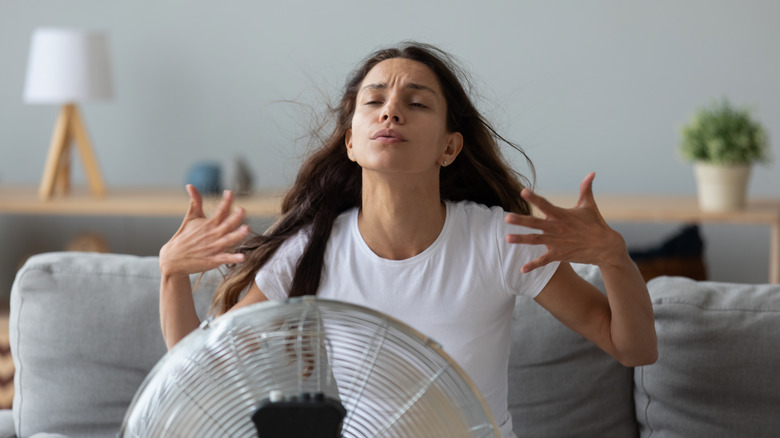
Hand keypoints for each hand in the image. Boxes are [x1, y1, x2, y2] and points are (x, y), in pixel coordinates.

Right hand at [159, 185, 249, 276]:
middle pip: (226, 224)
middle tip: (242, 210)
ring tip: (246, 229)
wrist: (173, 259)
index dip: (225, 201)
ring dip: (237, 235)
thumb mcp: (190, 218)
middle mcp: (212, 234)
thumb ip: (195, 202)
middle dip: (235, 217)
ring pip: (228, 240)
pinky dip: (233, 258)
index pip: (219, 210)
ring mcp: (212, 247)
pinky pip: (224, 259)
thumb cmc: (184, 237)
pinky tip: (242, 257)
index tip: (229, 192)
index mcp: (209, 223)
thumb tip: (190, 185)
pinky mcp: (212, 260)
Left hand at [505, 172, 626, 272]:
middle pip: (536, 223)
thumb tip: (592, 172)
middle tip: (507, 218)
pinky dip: (533, 265)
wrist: (606, 247)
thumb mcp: (589, 205)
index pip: (545, 204)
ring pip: (536, 240)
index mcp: (562, 215)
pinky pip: (544, 261)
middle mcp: (558, 228)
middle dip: (521, 220)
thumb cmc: (596, 224)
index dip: (534, 198)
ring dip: (521, 239)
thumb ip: (586, 188)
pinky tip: (522, 269)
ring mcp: (557, 242)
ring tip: (507, 238)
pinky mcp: (559, 254)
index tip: (523, 192)